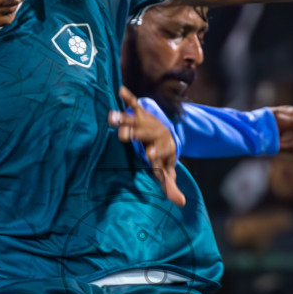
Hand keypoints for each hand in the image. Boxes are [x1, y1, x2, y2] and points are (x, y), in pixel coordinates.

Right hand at [110, 86, 183, 206]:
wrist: (167, 134)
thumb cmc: (163, 156)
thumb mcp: (167, 170)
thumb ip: (171, 186)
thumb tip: (182, 203)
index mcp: (164, 147)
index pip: (160, 150)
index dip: (156, 152)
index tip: (150, 154)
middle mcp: (155, 133)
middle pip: (145, 133)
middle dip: (135, 133)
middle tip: (123, 135)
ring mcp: (147, 122)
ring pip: (136, 119)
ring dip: (124, 118)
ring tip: (110, 117)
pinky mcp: (141, 113)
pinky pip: (134, 103)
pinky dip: (128, 97)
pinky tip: (119, 90)